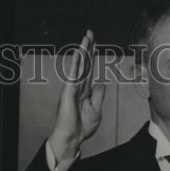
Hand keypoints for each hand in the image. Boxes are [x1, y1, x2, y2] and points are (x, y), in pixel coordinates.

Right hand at [47, 30, 105, 159]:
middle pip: (85, 63)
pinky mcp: (69, 92)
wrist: (73, 137)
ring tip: (86, 37)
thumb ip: (98, 95)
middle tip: (90, 33)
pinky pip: (74, 74)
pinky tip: (80, 53)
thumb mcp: (96, 109)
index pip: (89, 69)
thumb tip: (100, 83)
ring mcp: (73, 88)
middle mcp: (78, 86)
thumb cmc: (82, 127)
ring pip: (80, 66)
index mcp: (85, 90)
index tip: (95, 44)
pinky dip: (77, 63)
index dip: (92, 57)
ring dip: (83, 51)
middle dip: (88, 48)